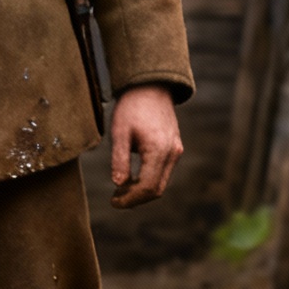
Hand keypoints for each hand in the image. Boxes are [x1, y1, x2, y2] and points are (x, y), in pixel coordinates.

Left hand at [108, 84, 182, 208]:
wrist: (150, 87)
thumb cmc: (132, 107)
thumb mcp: (119, 132)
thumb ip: (119, 160)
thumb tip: (118, 185)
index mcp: (158, 150)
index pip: (147, 187)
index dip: (130, 199)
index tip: (113, 201)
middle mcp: (172, 153)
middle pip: (156, 190)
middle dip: (135, 199)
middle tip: (115, 199)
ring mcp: (176, 151)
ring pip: (161, 183)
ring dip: (141, 191)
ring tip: (120, 190)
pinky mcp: (174, 148)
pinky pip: (163, 172)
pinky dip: (148, 180)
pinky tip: (132, 178)